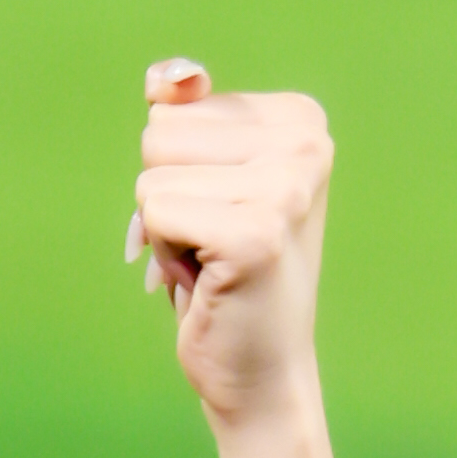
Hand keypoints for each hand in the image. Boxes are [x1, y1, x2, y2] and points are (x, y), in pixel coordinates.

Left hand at [126, 60, 332, 425]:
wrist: (262, 378)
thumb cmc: (226, 282)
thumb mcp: (205, 181)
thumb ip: (183, 114)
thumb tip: (163, 80)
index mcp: (301, 119)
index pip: (177, 107)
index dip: (179, 172)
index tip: (221, 217)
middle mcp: (305, 142)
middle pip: (159, 133)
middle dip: (168, 199)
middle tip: (212, 248)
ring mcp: (285, 187)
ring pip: (151, 176)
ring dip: (167, 231)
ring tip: (211, 265)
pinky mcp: (256, 233)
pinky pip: (154, 213)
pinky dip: (165, 257)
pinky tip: (207, 284)